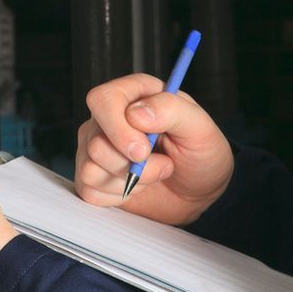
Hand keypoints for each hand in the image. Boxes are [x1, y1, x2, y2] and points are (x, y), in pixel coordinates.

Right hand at [74, 73, 233, 225]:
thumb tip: (135, 113)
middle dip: (131, 165)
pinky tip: (139, 187)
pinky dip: (120, 196)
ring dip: (131, 181)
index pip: (102, 100)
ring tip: (155, 174)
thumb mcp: (201, 129)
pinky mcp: (92, 177)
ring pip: (90, 169)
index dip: (118, 128)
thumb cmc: (201, 155)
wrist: (198, 191)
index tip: (143, 151)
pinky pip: (90, 191)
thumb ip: (172, 110)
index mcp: (134, 95)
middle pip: (95, 142)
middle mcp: (109, 118)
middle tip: (163, 166)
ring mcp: (97, 147)